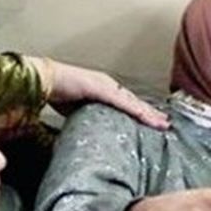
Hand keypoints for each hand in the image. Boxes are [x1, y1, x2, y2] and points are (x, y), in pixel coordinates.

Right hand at [34, 57, 169, 129]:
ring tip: (162, 123)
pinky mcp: (101, 88)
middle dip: (150, 114)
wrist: (44, 79)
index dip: (140, 113)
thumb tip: (91, 131)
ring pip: (132, 102)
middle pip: (134, 103)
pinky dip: (134, 110)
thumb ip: (87, 117)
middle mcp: (108, 86)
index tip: (152, 122)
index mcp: (103, 90)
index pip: (126, 104)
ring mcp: (106, 86)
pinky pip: (121, 102)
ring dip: (148, 113)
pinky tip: (145, 117)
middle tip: (165, 124)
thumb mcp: (76, 108)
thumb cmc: (56, 91)